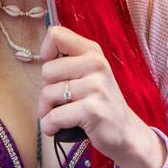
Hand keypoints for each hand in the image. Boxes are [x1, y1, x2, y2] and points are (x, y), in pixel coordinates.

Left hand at [37, 25, 165, 167]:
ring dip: (47, 111)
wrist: (125, 132)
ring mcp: (96, 86)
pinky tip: (58, 128)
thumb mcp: (88, 73)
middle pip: (47, 70)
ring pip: (48, 94)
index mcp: (92, 51)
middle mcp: (96, 64)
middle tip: (62, 101)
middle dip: (47, 90)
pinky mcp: (92, 111)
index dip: (46, 54)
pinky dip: (49, 126)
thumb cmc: (97, 102)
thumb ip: (67, 60)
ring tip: (62, 115)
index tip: (55, 72)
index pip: (55, 35)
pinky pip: (54, 116)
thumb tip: (42, 54)